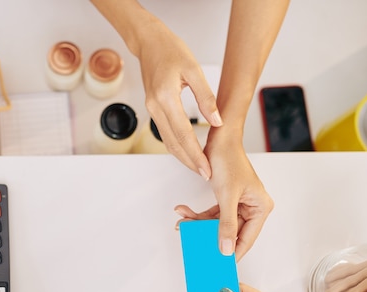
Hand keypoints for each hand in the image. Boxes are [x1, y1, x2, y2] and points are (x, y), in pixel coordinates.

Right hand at [133, 19, 222, 177]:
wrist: (149, 43)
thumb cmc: (170, 50)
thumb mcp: (194, 69)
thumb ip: (206, 97)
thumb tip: (217, 121)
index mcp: (165, 97)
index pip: (183, 134)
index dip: (195, 154)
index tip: (206, 167)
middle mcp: (155, 107)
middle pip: (173, 143)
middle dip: (189, 161)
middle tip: (204, 174)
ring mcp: (151, 109)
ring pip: (167, 141)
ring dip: (182, 156)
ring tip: (198, 167)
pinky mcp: (152, 109)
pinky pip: (164, 133)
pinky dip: (175, 146)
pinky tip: (186, 151)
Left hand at [176, 127, 273, 260]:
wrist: (219, 139)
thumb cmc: (229, 160)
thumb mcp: (227, 197)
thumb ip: (226, 225)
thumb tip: (226, 249)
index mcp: (260, 208)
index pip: (247, 239)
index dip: (233, 252)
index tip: (219, 264)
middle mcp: (252, 207)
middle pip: (230, 232)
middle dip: (208, 235)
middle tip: (194, 244)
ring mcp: (239, 204)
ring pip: (217, 223)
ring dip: (198, 223)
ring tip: (183, 222)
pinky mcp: (227, 199)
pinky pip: (212, 214)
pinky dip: (198, 214)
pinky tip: (184, 212)